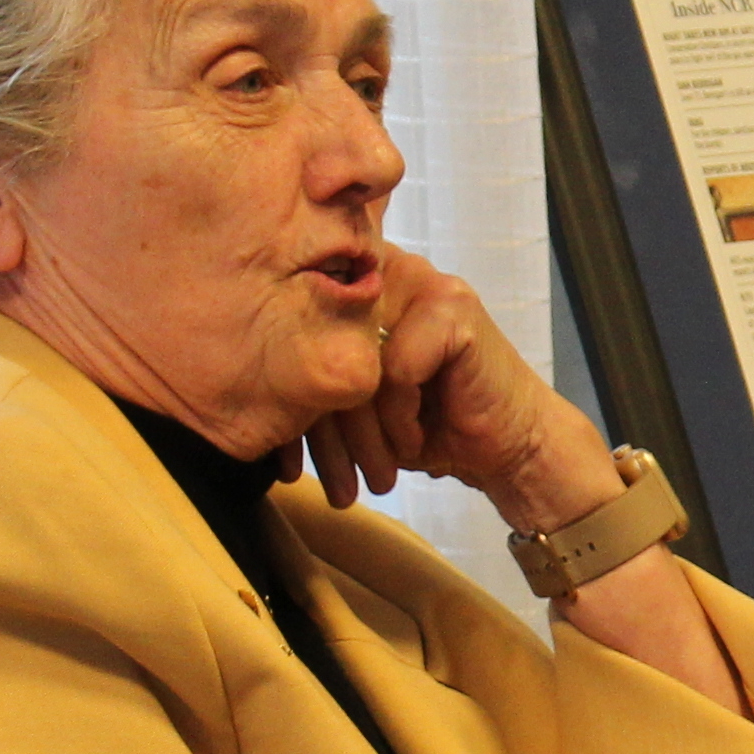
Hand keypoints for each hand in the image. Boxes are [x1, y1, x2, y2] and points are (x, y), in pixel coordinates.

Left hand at [304, 246, 617, 534]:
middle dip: (324, 423)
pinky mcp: (452, 308)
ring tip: (381, 464)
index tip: (287, 463)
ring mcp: (424, 282)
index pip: (298, 324)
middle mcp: (389, 270)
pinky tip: (418, 434)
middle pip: (321, 343)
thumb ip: (315, 374)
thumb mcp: (356, 400)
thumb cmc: (432, 424)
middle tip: (338, 483)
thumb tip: (243, 390)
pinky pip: (395, 370)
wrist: (509, 448)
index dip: (291, 394)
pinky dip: (403, 414)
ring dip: (366, 426)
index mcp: (361, 283)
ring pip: (355, 360)